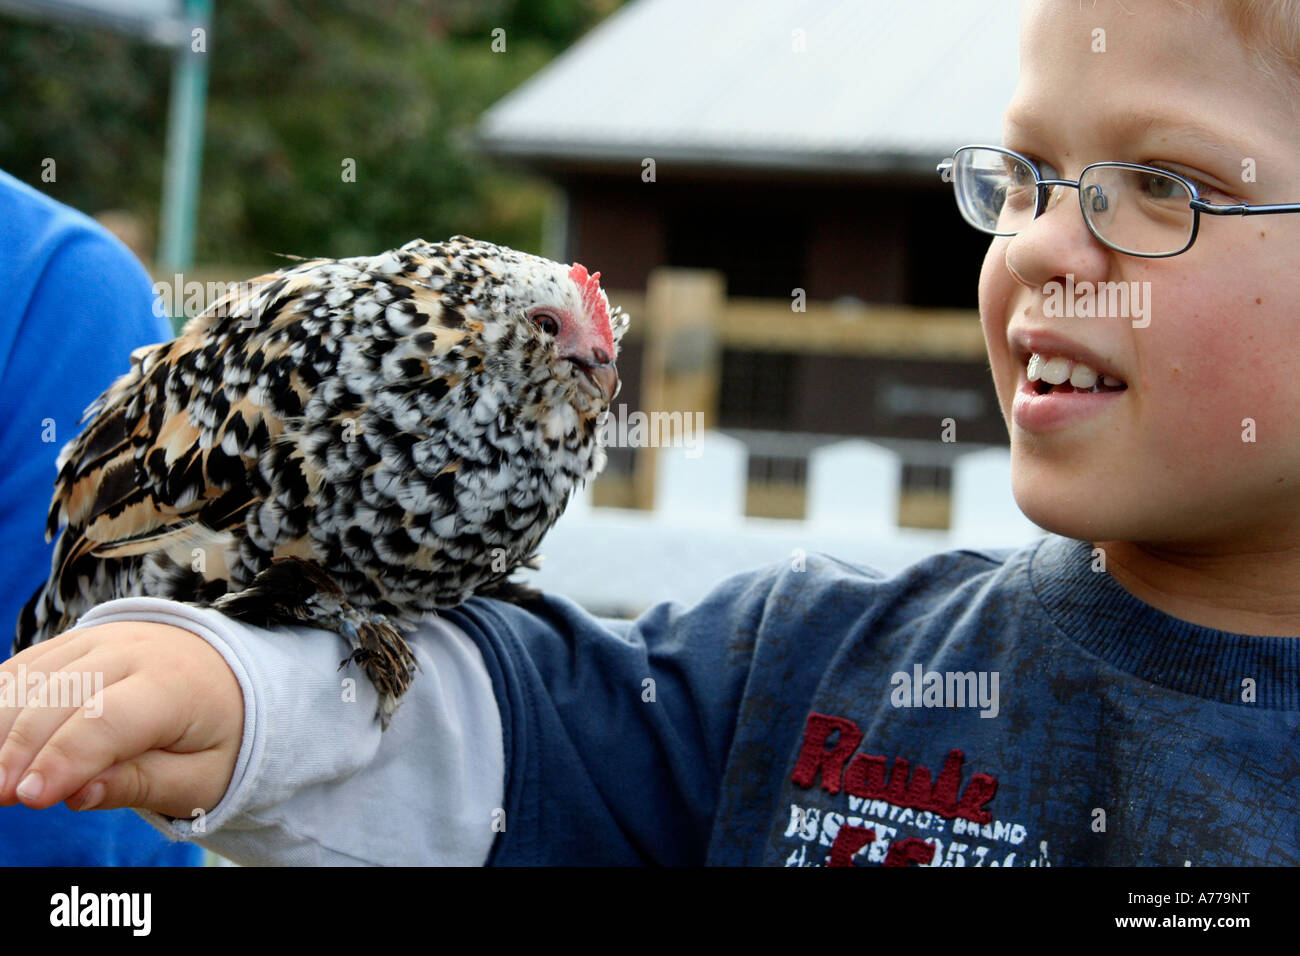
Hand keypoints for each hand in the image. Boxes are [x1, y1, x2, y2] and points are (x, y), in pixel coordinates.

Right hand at [0, 621, 243, 819]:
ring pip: (32, 678)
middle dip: (21, 746)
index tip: (30, 798)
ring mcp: (99, 639)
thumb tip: (80, 795)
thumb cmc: (213, 736)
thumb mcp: (199, 774)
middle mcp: (135, 651)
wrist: (224, 676)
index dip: (65, 758)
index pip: (110, 719)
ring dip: (1, 725)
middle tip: (2, 795)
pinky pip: (23, 668)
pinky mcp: (72, 642)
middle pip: (61, 695)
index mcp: (176, 685)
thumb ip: (144, 784)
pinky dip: (0, 702)